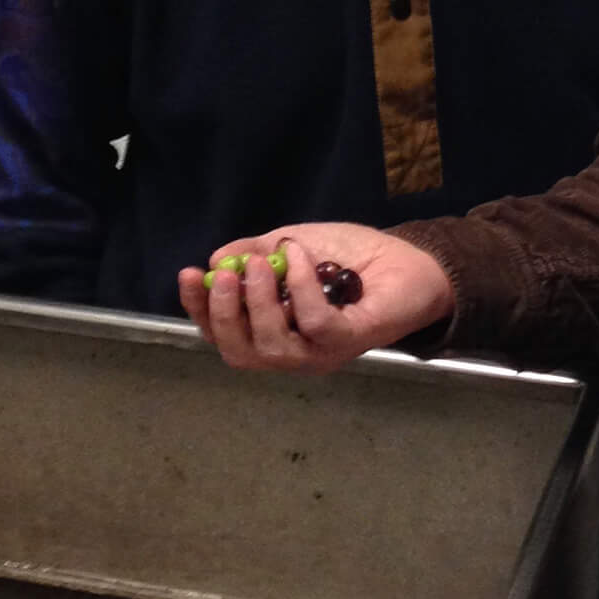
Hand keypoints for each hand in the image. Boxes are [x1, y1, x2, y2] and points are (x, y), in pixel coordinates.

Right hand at [176, 223, 454, 372]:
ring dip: (259, 303)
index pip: (225, 333)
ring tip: (261, 264)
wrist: (411, 259)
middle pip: (241, 352)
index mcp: (274, 330)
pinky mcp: (348, 342)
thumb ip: (256, 252)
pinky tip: (300, 258)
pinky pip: (314, 324)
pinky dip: (301, 288)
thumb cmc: (351, 257)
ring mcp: (321, 353)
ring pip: (272, 348)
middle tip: (225, 275)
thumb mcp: (293, 245)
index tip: (187, 275)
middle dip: (224, 314)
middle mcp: (293, 351)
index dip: (200, 310)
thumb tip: (216, 260)